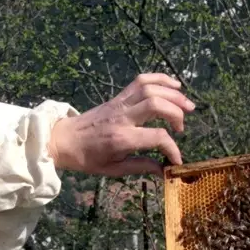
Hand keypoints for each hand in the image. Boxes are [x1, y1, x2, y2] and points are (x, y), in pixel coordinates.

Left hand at [48, 73, 194, 176]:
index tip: (176, 159)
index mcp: (121, 139)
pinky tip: (174, 84)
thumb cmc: (87, 158)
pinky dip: (159, 78)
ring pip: (150, 88)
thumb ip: (141, 166)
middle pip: (156, 104)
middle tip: (182, 127)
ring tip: (187, 105)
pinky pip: (140, 80)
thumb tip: (164, 170)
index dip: (172, 148)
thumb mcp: (113, 169)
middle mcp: (122, 117)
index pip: (157, 137)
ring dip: (173, 93)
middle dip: (176, 113)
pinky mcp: (117, 96)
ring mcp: (119, 104)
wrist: (63, 140)